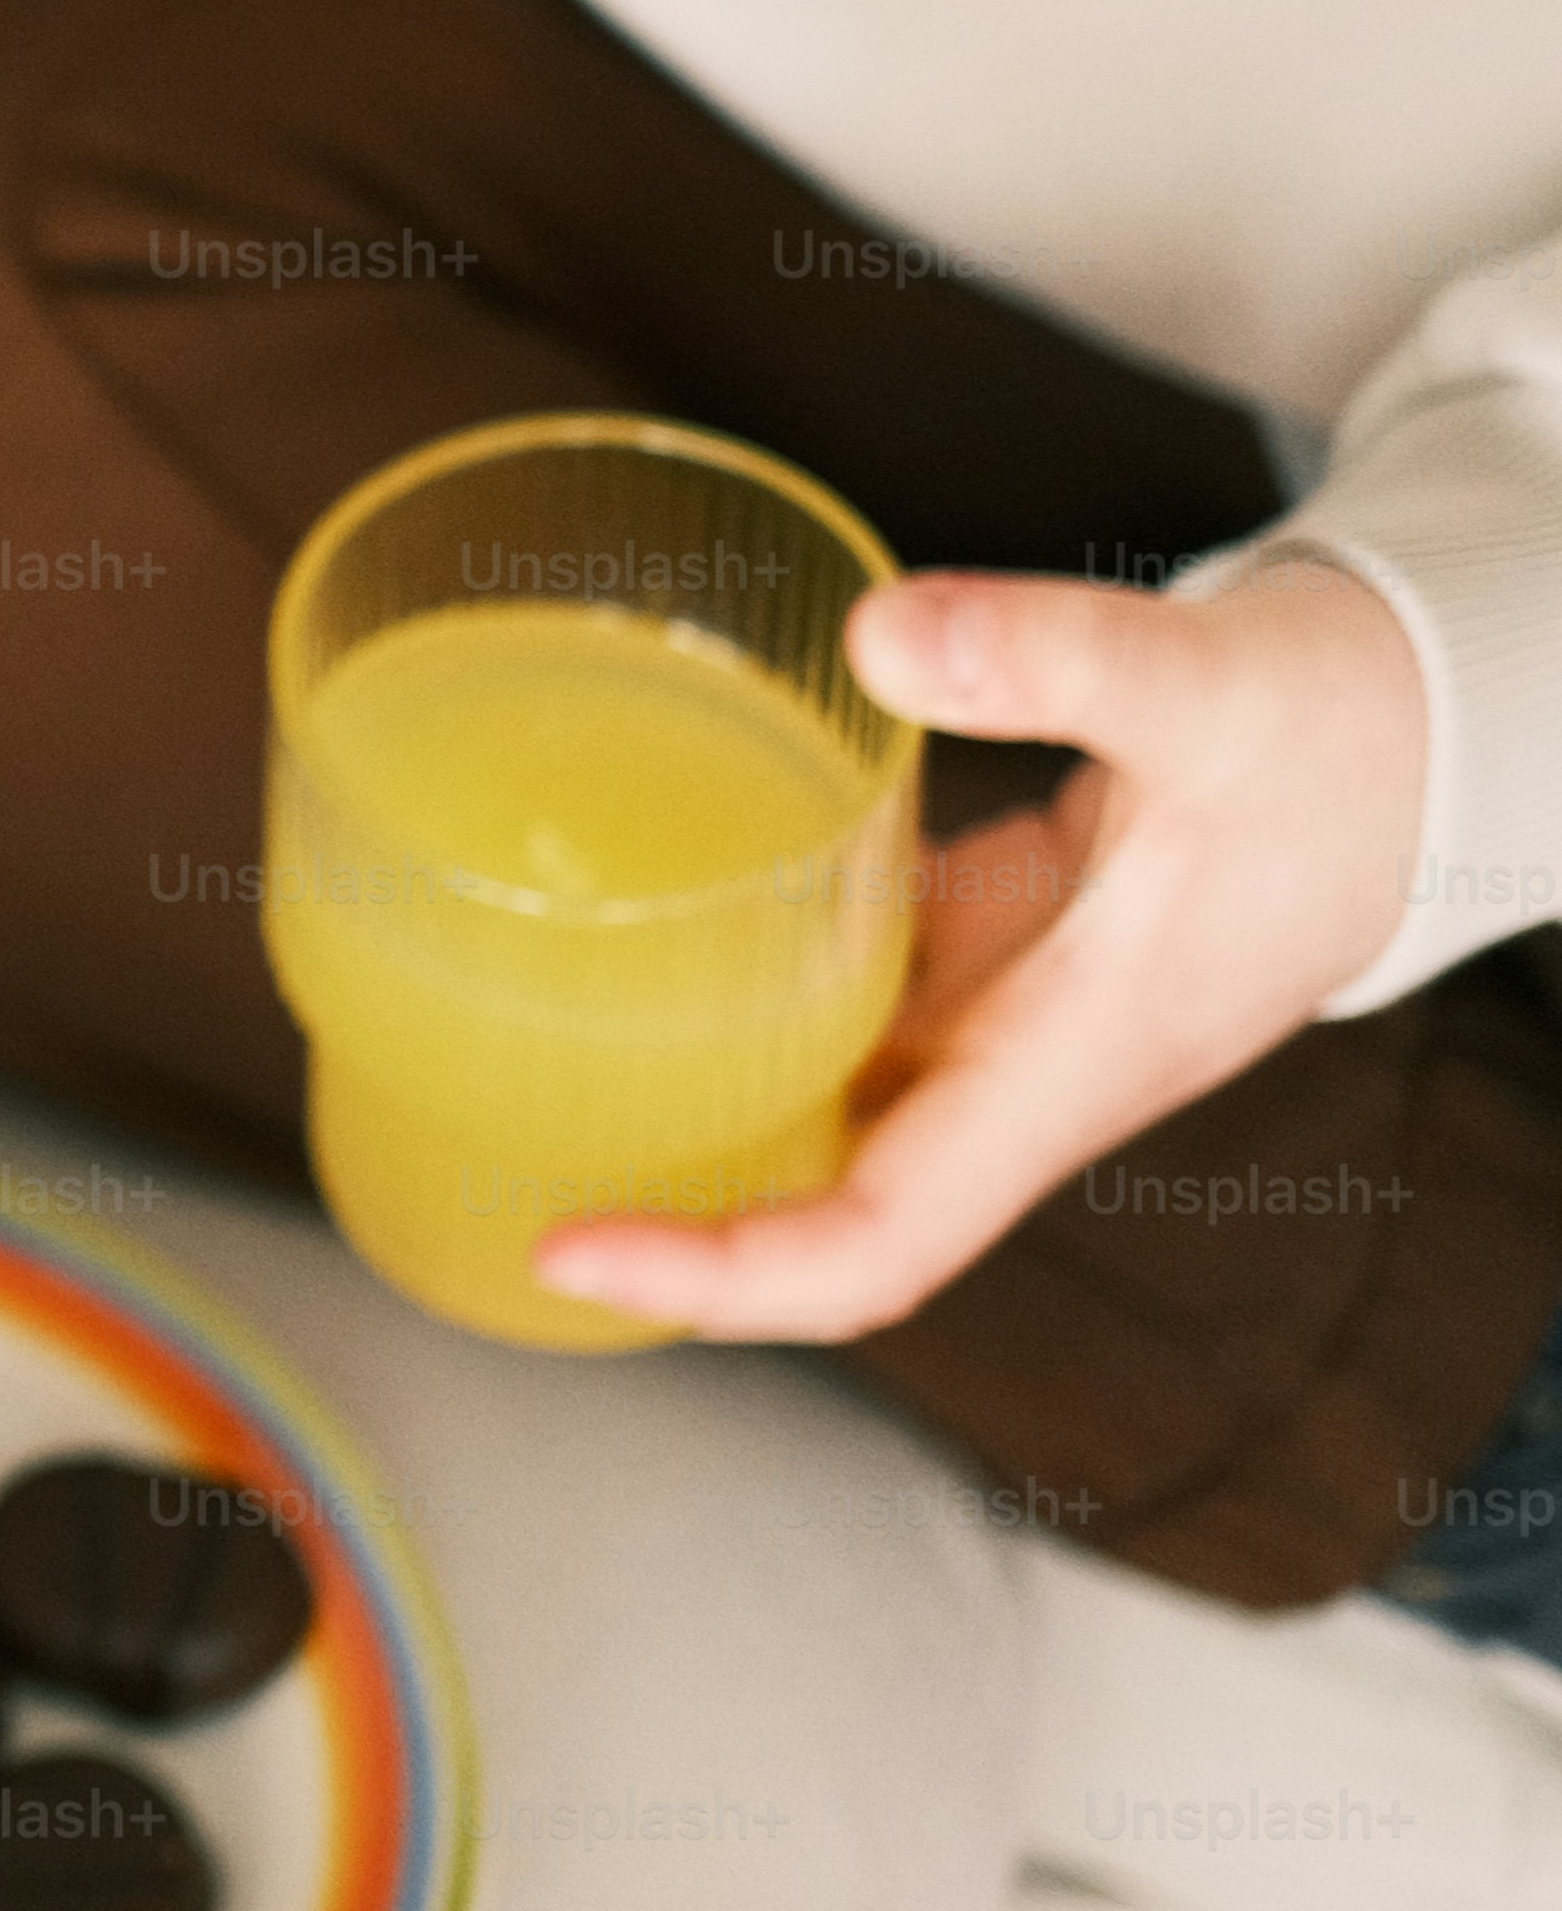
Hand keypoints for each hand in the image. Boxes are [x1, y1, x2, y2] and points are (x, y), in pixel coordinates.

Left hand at [532, 557, 1429, 1340]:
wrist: (1423, 735)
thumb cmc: (1343, 733)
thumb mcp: (1209, 682)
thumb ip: (1056, 658)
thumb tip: (883, 638)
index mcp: (1072, 1068)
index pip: (880, 1241)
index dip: (727, 1272)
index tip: (574, 1247)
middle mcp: (1024, 1077)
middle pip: (826, 1214)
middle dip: (670, 1227)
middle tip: (488, 1170)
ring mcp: (1003, 1025)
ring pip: (827, 1121)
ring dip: (692, 1125)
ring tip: (511, 1085)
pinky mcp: (989, 959)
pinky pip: (846, 1022)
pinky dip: (745, 1009)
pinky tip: (639, 946)